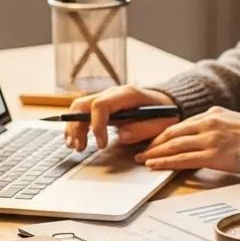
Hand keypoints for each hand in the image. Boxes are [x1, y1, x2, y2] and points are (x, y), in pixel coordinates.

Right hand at [64, 85, 178, 150]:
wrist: (166, 102)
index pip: (100, 105)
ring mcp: (106, 98)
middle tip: (80, 147)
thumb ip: (143, 129)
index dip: (97, 125)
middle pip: (83, 104)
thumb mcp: (162, 123)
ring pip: (78, 108)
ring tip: (76, 147)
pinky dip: (75, 126)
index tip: (101, 144)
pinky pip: (82, 112)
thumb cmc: (165, 112)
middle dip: (77, 127)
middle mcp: (112, 93)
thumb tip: (122, 135)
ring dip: (73, 128)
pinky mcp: (102, 106)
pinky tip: (75, 141)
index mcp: (127, 94)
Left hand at [135, 106, 239, 174]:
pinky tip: (155, 165)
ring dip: (156, 153)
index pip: (181, 124)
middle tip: (141, 151)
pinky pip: (183, 159)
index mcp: (213, 113)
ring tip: (144, 160)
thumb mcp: (232, 122)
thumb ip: (214, 125)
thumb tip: (197, 135)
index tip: (154, 142)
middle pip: (173, 133)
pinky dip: (166, 162)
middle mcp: (209, 123)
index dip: (164, 134)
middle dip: (155, 143)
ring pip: (174, 146)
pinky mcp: (213, 155)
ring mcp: (210, 139)